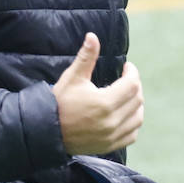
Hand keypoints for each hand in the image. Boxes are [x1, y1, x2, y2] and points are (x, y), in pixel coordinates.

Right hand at [52, 33, 143, 155]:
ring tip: (127, 96)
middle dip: (134, 86)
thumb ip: (86, 57)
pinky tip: (125, 115)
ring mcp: (111, 136)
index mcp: (104, 103)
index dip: (132, 72)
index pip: (132, 84)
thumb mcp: (72, 78)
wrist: (45, 131)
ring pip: (138, 118)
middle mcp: (111, 121)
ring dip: (137, 105)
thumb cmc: (58, 102)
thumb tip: (93, 36)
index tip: (126, 67)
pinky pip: (132, 135)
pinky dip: (132, 123)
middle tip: (126, 79)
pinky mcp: (109, 146)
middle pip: (137, 99)